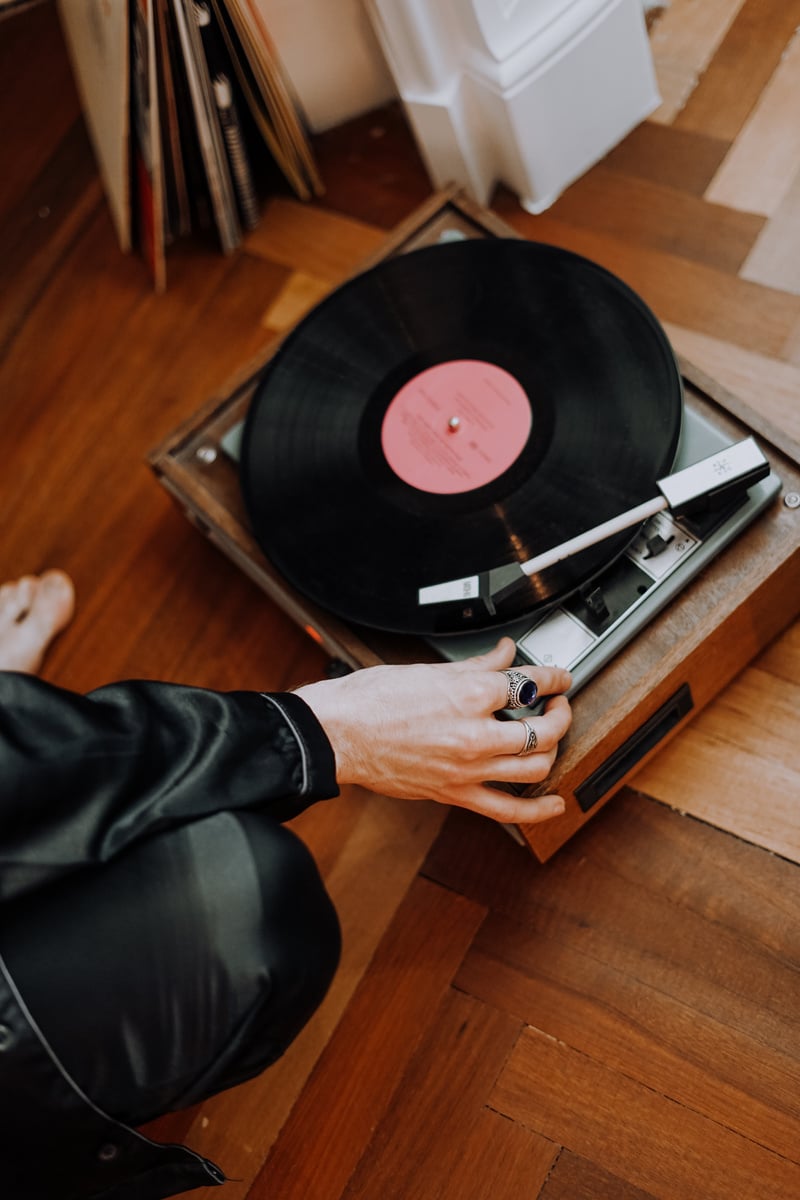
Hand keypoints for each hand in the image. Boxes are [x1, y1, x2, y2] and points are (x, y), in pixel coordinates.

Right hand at [294, 637, 571, 823]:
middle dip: (560, 713)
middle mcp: (476, 734)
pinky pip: (507, 809)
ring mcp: (468, 768)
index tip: (558, 677)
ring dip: (553, 751)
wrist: (339, 733)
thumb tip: (502, 654)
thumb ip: (477, 665)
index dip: (553, 678)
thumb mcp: (430, 670)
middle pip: (543, 728)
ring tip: (550, 739)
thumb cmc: (372, 700)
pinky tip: (555, 804)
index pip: (530, 684)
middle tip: (558, 704)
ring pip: (535, 766)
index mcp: (471, 695)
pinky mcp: (455, 793)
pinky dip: (537, 810)